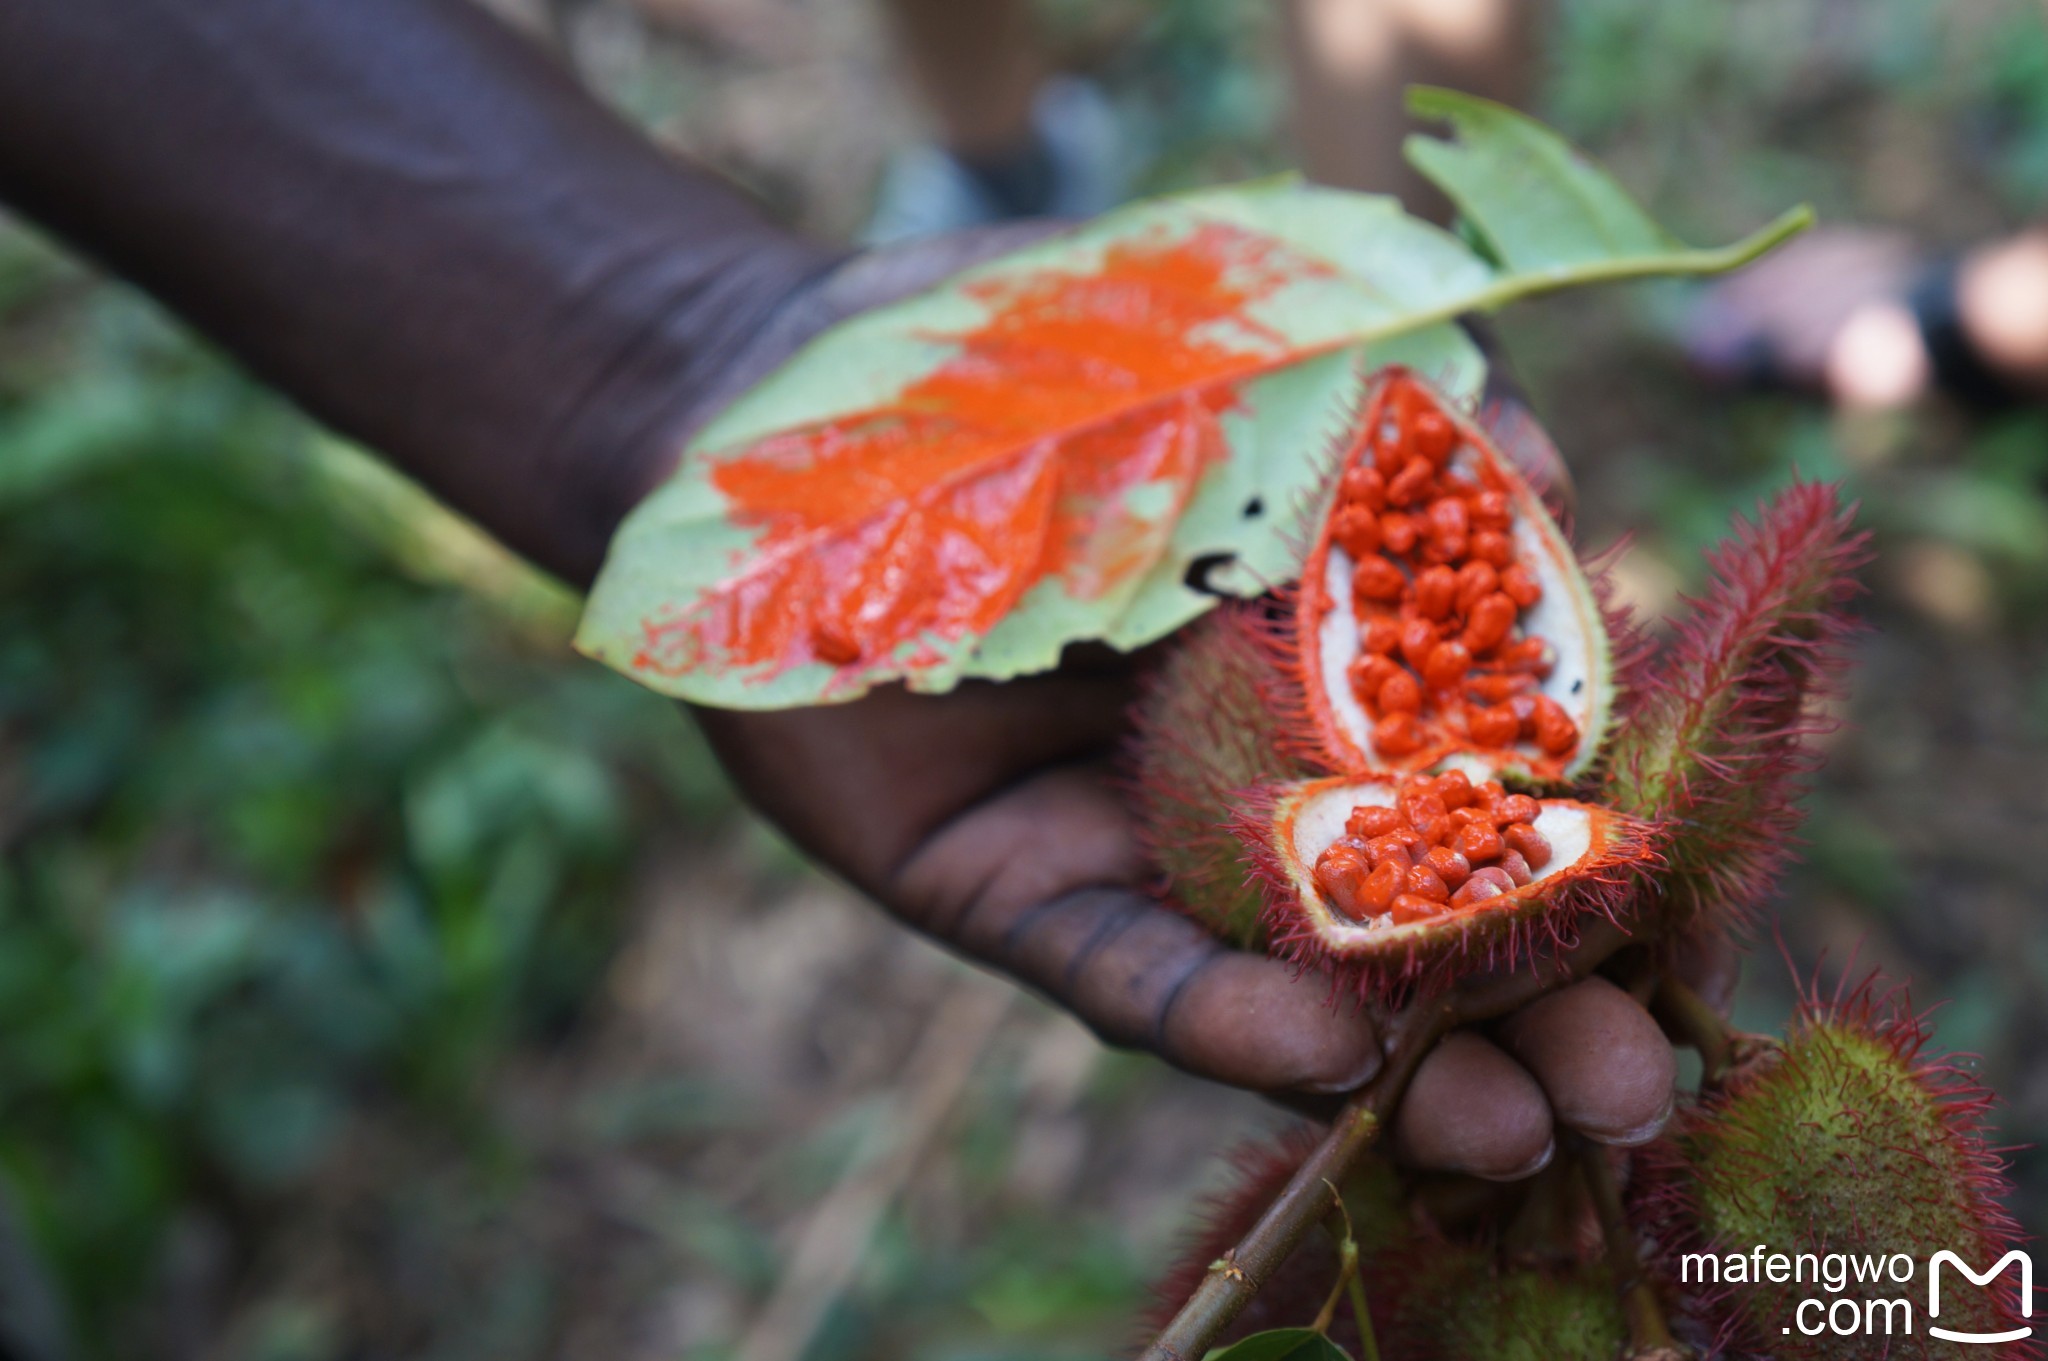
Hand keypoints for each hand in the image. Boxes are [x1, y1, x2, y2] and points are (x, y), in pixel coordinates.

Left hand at [680, 229, 1683, 1178]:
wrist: (761, 408)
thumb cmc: (1013, 358)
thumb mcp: (1229, 354)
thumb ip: (1390, 416)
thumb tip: (1561, 491)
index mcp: (1330, 645)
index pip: (1490, 763)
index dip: (1592, 834)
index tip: (1692, 890)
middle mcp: (1247, 761)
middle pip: (1411, 899)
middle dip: (1533, 990)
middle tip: (1639, 1078)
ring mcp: (1136, 838)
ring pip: (1287, 968)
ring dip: (1408, 1047)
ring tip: (1519, 1117)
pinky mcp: (1010, 892)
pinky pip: (1123, 969)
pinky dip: (1213, 1012)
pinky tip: (1320, 1046)